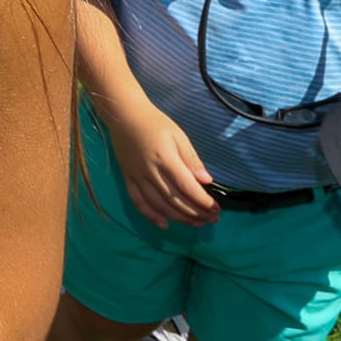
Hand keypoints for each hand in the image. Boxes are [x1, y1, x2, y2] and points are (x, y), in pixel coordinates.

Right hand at [101, 101, 219, 226]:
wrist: (124, 115)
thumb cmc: (155, 123)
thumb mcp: (179, 136)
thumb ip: (191, 159)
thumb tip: (207, 181)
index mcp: (165, 159)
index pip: (187, 187)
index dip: (203, 202)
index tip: (216, 210)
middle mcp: (150, 171)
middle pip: (174, 200)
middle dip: (195, 213)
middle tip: (211, 219)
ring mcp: (136, 176)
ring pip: (158, 204)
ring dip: (179, 217)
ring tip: (196, 223)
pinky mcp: (127, 178)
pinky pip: (138, 201)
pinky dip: (150, 215)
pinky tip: (164, 224)